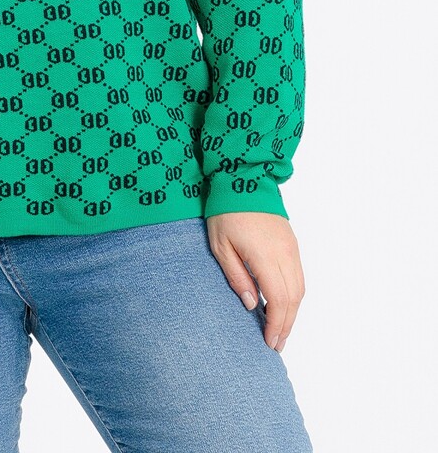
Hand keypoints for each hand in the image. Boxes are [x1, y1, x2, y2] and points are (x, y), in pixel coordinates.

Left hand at [205, 211, 305, 354]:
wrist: (245, 178)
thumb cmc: (226, 211)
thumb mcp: (221, 245)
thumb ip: (237, 276)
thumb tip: (251, 304)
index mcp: (266, 257)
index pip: (279, 300)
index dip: (276, 324)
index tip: (270, 342)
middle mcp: (285, 255)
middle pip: (293, 299)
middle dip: (286, 325)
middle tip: (277, 344)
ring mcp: (291, 248)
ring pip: (300, 289)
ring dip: (293, 312)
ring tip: (281, 330)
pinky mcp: (292, 243)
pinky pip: (299, 276)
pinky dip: (294, 295)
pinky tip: (284, 304)